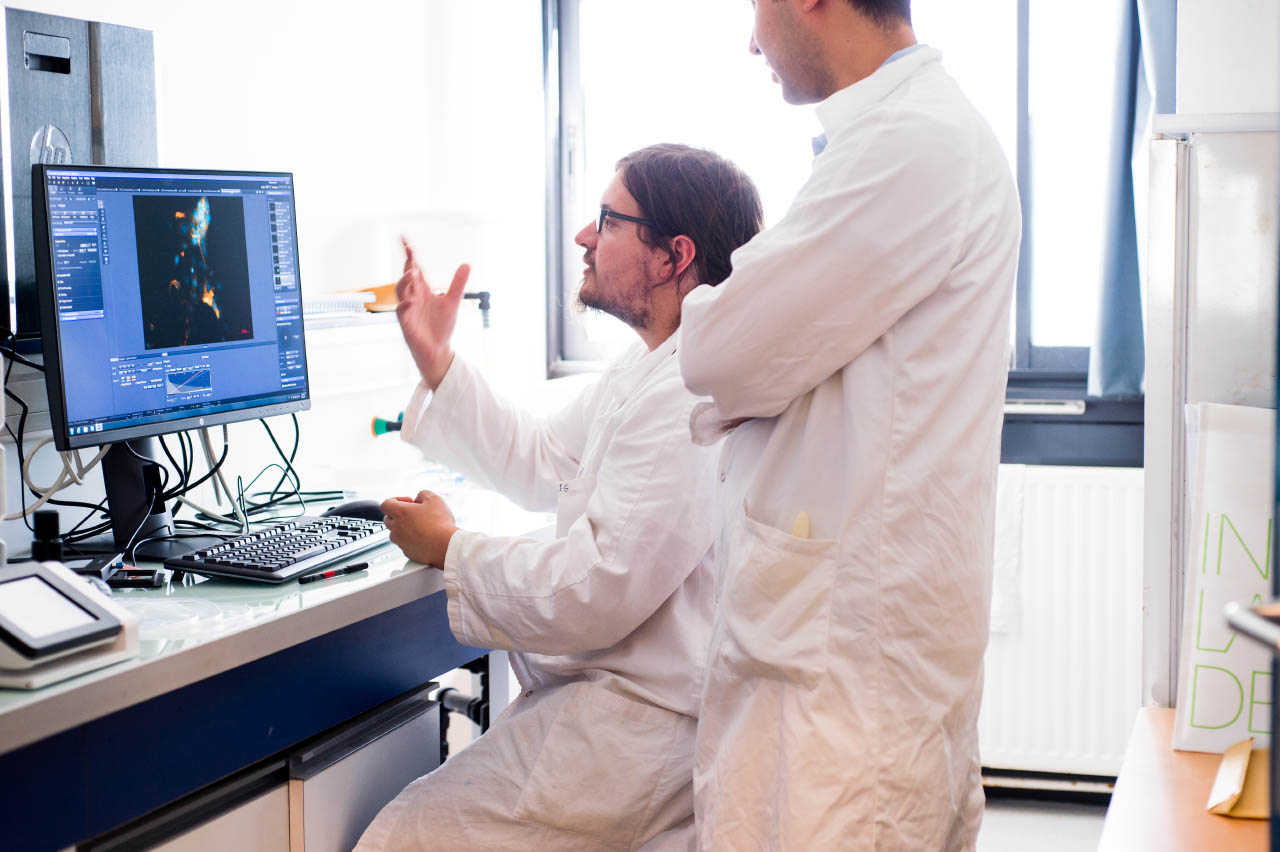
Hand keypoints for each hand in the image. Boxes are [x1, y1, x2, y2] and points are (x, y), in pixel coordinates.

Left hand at [380, 491, 458, 567]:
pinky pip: (404, 544)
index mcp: (400, 513)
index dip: (396, 500)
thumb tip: (419, 498)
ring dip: (403, 528)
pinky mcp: (407, 552)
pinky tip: (424, 537)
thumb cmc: (440, 523)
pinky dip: (411, 540)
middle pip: (388, 519)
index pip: (386, 504)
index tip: (408, 502)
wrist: (446, 545)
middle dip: (398, 514)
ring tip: (419, 526)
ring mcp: (400, 541)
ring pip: (395, 533)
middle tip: (413, 514)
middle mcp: (396, 528)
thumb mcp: (434, 499)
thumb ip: (422, 494)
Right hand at [396, 237, 470, 389]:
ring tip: (414, 272)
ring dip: (405, 281)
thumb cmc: (442, 326)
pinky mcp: (406, 324)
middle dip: (407, 264)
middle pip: (406, 276)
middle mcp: (413, 297)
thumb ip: (458, 284)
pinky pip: (401, 312)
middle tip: (411, 252)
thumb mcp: (452, 302)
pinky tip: (411, 301)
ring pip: (400, 291)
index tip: (405, 241)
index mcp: (422, 290)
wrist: (439, 350)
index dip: (409, 255)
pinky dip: (405, 305)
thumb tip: (467, 264)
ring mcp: (408, 310)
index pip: (414, 268)